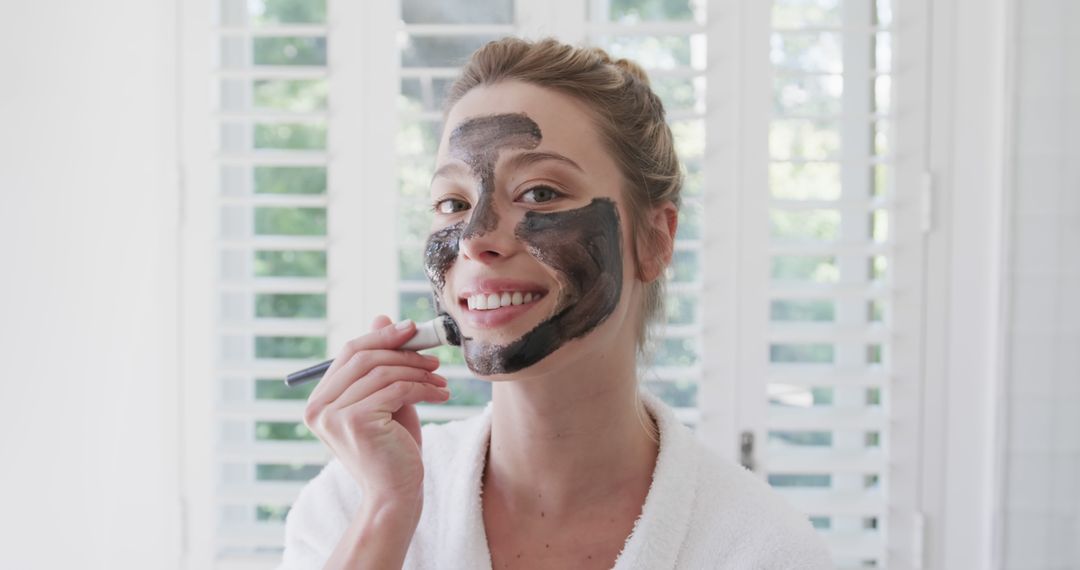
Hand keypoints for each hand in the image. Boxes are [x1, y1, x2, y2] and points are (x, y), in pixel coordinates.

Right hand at [303, 315, 449, 504]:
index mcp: (320, 400)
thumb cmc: (393, 449)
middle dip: (403, 351)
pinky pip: (395, 389)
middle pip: (363, 356)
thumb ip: (382, 363)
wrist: (395, 495)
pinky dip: (423, 388)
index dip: (382, 336)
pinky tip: (441, 396)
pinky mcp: (355, 422)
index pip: (350, 352)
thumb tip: (383, 316)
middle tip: (434, 357)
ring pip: (383, 372)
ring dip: (419, 372)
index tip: (413, 330)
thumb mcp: (388, 400)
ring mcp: (332, 415)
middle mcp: (318, 407)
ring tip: (441, 382)